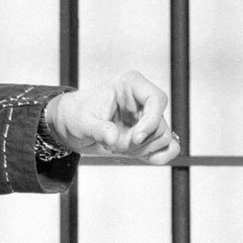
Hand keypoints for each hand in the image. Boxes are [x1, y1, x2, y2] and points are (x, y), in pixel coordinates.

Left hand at [43, 70, 180, 165]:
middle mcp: (142, 99)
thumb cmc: (76, 116)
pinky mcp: (149, 134)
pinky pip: (169, 146)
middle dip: (140, 141)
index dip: (151, 120)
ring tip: (116, 147)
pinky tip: (143, 158)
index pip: (156, 99)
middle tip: (114, 145)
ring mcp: (148, 117)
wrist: (73, 127)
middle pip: (160, 123)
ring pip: (163, 137)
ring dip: (142, 149)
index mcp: (129, 84)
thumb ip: (97, 129)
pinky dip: (160, 156)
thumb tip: (113, 138)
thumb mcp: (81, 122)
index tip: (135, 138)